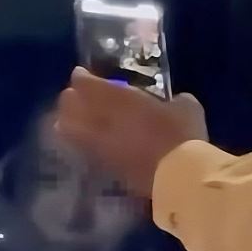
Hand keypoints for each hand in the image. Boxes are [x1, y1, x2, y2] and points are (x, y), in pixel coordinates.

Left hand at [55, 67, 208, 197]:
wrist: (177, 176)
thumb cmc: (182, 134)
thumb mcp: (185, 106)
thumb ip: (172, 100)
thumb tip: (174, 102)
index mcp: (119, 100)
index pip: (88, 85)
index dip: (81, 78)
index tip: (80, 74)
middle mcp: (101, 120)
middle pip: (71, 106)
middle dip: (69, 99)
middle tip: (73, 96)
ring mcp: (99, 145)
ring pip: (69, 130)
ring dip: (66, 122)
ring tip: (69, 119)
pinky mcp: (103, 166)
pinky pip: (83, 148)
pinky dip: (79, 142)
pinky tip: (86, 141)